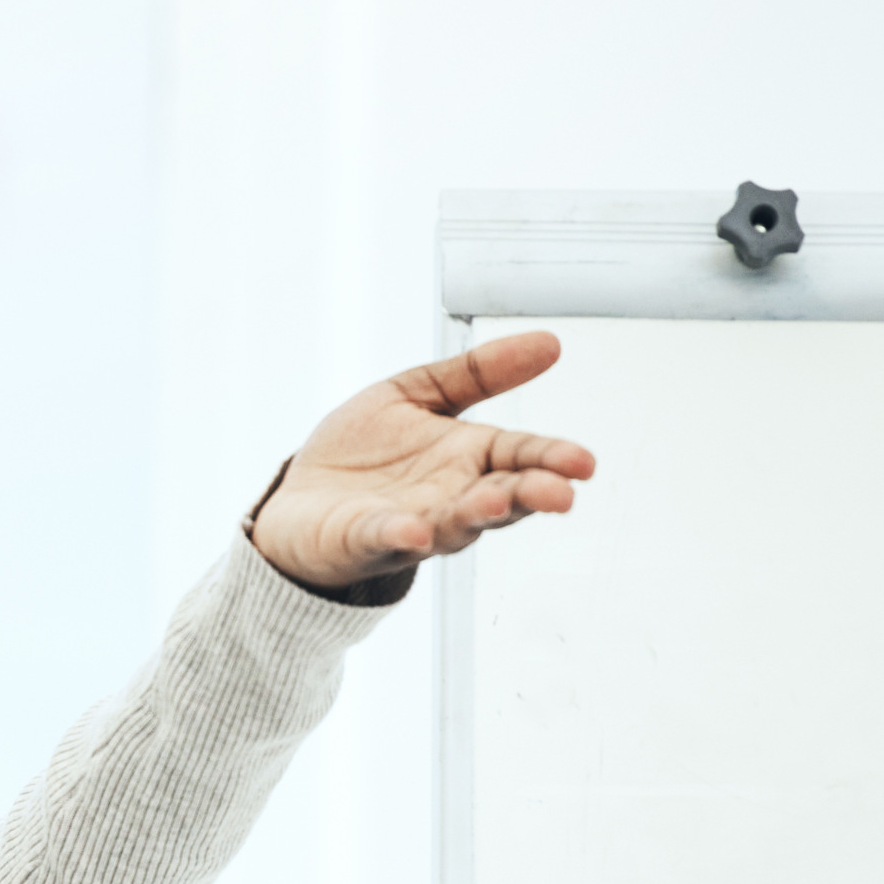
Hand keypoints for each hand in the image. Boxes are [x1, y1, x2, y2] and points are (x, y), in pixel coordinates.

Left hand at [249, 331, 591, 592]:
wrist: (300, 500)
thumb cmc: (363, 453)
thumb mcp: (418, 394)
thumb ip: (477, 373)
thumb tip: (549, 343)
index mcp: (469, 459)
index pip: (521, 456)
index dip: (552, 458)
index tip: (582, 462)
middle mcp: (451, 498)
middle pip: (501, 498)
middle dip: (529, 495)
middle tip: (559, 493)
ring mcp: (413, 524)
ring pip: (454, 525)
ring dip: (476, 515)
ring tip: (494, 503)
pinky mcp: (366, 540)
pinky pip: (385, 539)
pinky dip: (400, 535)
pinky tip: (414, 530)